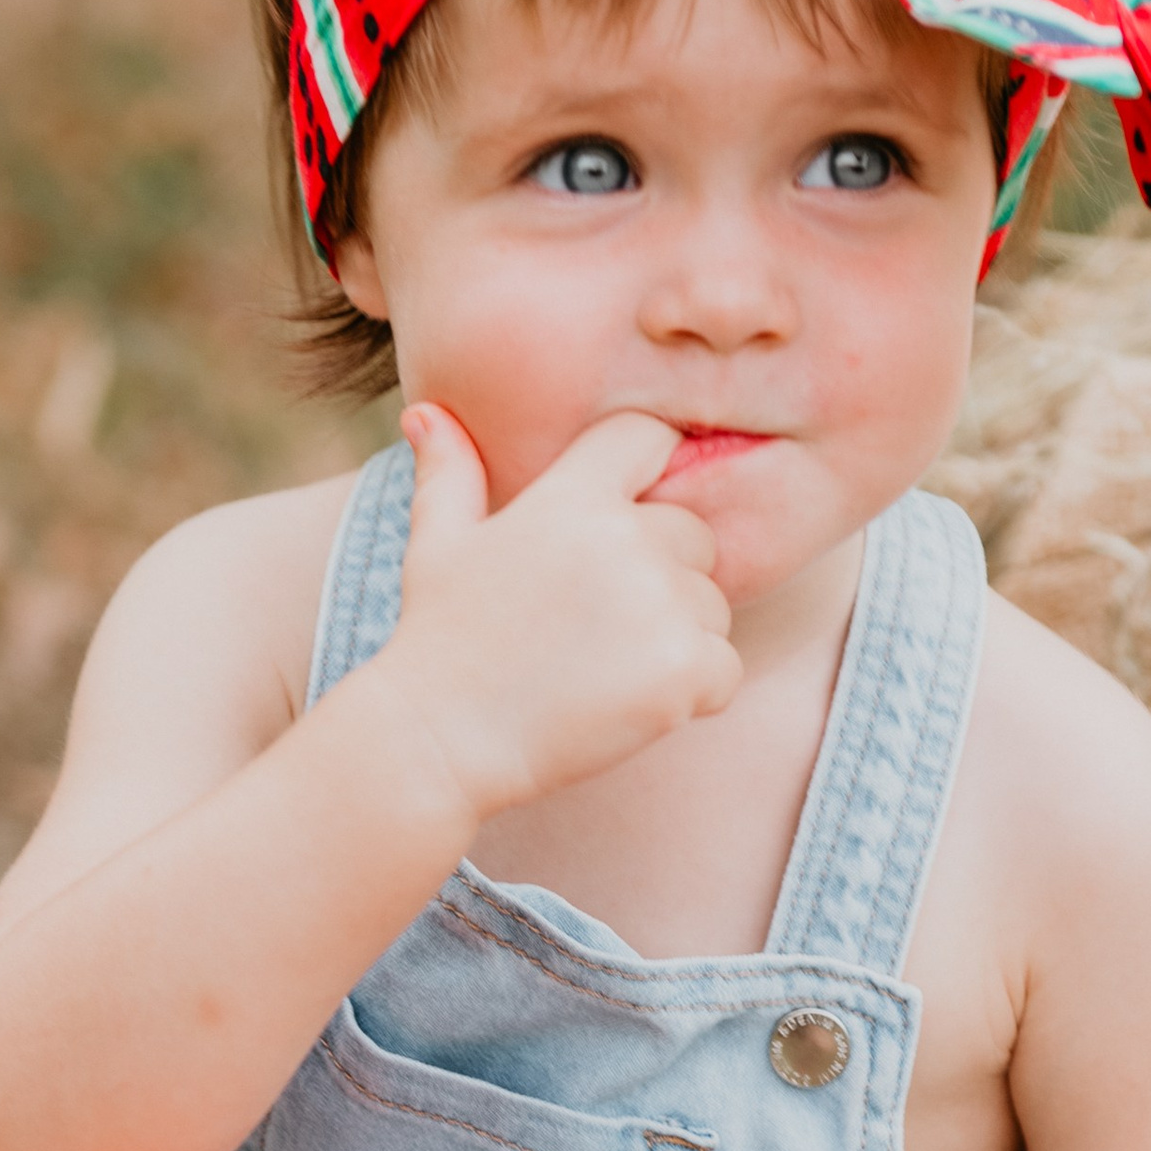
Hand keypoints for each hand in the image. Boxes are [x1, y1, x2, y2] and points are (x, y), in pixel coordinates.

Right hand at [373, 403, 743, 821]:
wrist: (442, 738)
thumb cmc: (440, 638)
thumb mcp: (437, 542)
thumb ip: (449, 472)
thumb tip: (424, 411)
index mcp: (572, 497)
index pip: (649, 438)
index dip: (646, 476)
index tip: (621, 528)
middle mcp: (626, 538)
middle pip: (696, 535)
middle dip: (664, 576)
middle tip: (596, 626)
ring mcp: (660, 603)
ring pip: (714, 607)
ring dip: (678, 638)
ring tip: (604, 668)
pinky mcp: (685, 668)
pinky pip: (725, 669)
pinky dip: (693, 692)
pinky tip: (629, 703)